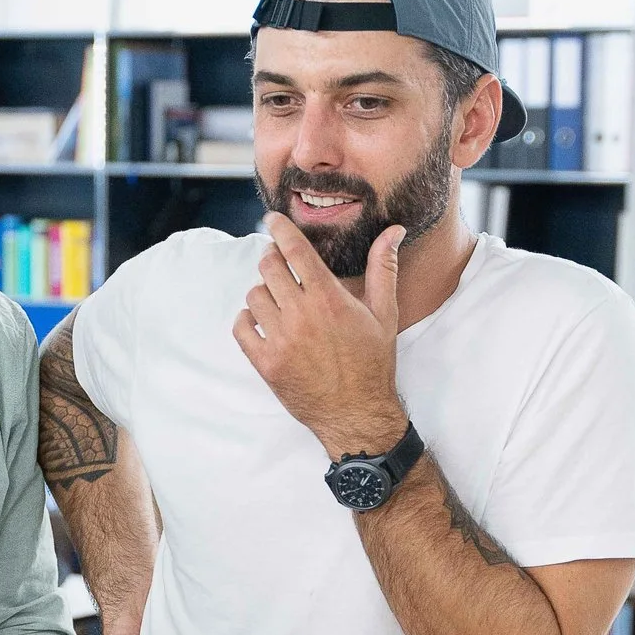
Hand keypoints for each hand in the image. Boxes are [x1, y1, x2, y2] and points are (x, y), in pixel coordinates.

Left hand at [232, 213, 410, 457]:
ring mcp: (280, 339)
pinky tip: (262, 323)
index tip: (270, 220)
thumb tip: (393, 232)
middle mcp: (301, 315)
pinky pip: (240, 328)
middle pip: (268, 268)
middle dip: (272, 260)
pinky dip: (247, 321)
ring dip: (263, 293)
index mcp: (328, 298)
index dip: (279, 229)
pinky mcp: (266, 363)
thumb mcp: (384, 314)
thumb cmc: (373, 363)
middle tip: (280, 266)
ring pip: (254, 296)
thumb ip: (383, 268)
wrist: (358, 414)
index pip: (294, 250)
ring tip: (279, 302)